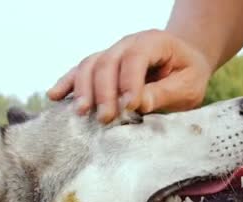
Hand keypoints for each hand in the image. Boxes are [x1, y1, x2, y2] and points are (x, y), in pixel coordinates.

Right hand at [47, 29, 213, 122]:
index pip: (135, 58)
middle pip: (107, 62)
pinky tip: (54, 96)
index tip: (130, 106)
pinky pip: (80, 71)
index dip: (130, 81)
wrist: (184, 62)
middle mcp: (128, 43)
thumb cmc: (188, 75)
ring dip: (83, 89)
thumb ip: (165, 93)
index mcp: (154, 42)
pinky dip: (67, 83)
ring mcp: (112, 53)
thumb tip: (139, 104)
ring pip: (90, 65)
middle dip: (104, 91)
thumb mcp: (188, 85)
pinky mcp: (102, 66)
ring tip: (81, 113)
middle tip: (105, 118)